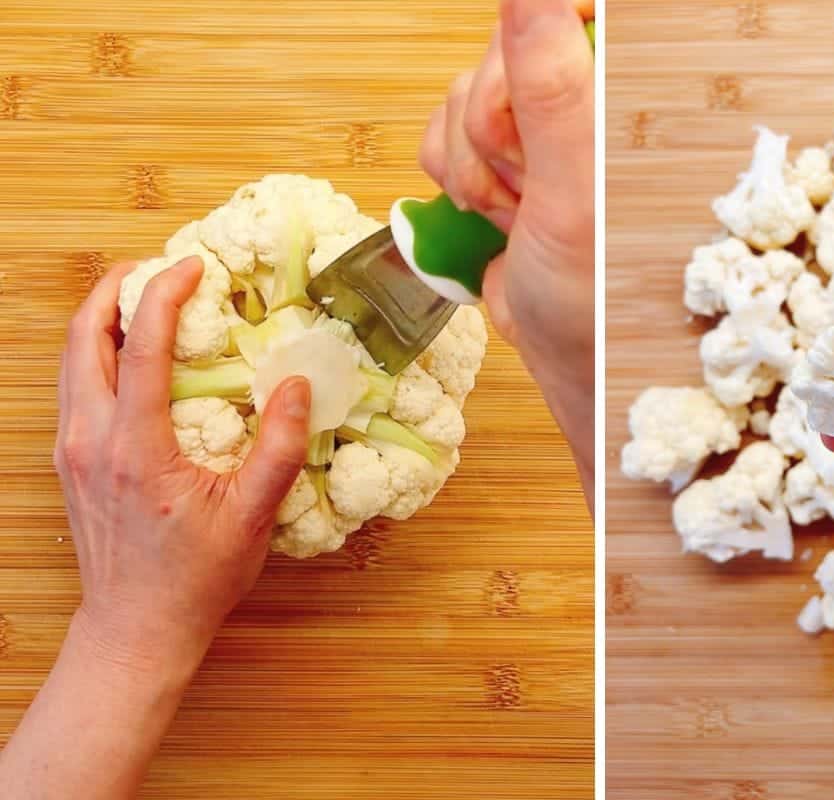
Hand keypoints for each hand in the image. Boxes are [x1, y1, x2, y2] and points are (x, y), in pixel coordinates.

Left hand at [56, 256, 310, 677]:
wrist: (136, 630)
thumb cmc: (194, 579)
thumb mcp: (251, 516)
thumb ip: (278, 447)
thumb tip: (298, 385)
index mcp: (135, 447)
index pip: (140, 347)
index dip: (165, 296)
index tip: (193, 267)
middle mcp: (90, 440)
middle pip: (82, 338)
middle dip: (113, 291)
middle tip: (154, 269)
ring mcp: (72, 451)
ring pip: (70, 361)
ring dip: (100, 320)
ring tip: (141, 300)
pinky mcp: (70, 463)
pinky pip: (73, 387)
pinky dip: (95, 354)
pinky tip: (130, 358)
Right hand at [419, 0, 594, 507]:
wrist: (561, 354)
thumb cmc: (589, 292)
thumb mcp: (573, 190)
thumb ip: (550, 89)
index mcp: (618, 94)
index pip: (570, 15)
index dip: (528, 49)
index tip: (531, 108)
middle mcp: (581, 98)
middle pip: (501, 49)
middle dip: (493, 130)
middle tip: (529, 188)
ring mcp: (536, 128)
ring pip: (463, 95)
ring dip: (472, 166)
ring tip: (516, 215)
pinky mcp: (496, 157)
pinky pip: (441, 132)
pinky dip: (451, 180)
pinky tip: (489, 219)